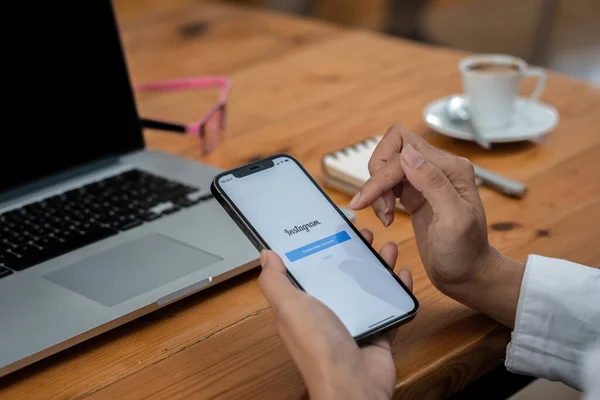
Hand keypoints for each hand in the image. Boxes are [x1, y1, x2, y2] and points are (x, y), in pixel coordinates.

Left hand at [258, 229, 411, 399]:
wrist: (354, 385)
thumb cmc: (319, 346)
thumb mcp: (289, 308)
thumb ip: (276, 282)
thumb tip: (266, 255)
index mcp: (302, 307)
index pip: (309, 271)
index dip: (318, 249)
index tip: (330, 229)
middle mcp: (327, 313)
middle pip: (341, 275)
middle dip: (353, 253)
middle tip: (365, 233)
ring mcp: (354, 323)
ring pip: (367, 288)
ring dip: (377, 266)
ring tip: (386, 246)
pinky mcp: (378, 332)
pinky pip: (389, 306)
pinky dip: (397, 290)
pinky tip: (404, 274)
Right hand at [348, 125, 523, 328]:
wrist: (467, 274)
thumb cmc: (464, 252)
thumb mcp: (453, 220)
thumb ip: (433, 183)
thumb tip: (408, 154)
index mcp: (451, 168)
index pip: (403, 150)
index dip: (381, 174)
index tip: (367, 200)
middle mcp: (439, 167)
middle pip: (392, 151)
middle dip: (378, 179)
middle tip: (382, 209)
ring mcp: (426, 179)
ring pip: (387, 165)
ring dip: (378, 189)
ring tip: (386, 216)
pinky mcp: (416, 193)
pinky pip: (389, 182)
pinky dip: (380, 197)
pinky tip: (388, 216)